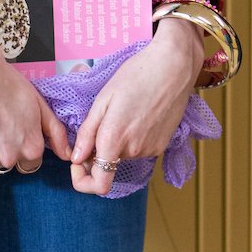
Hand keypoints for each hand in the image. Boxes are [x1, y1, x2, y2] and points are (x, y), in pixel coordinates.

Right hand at [0, 0, 69, 173]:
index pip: (30, 162)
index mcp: (32, 148)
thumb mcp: (40, 106)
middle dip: (2, 148)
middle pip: (6, 162)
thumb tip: (67, 155)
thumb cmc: (9, 85)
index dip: (21, 144)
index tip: (13, 129)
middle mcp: (10, 158)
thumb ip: (55, 132)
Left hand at [69, 17, 206, 194]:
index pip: (98, 185)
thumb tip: (76, 159)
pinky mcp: (162, 145)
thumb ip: (88, 134)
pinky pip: (139, 150)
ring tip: (124, 112)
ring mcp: (150, 149)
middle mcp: (133, 150)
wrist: (174, 66)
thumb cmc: (136, 75)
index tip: (78, 162)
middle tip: (102, 122)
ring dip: (118, 143)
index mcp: (114, 139)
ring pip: (123, 156)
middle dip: (99, 151)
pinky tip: (138, 115)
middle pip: (108, 165)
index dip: (82, 180)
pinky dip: (133, 139)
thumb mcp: (103, 99)